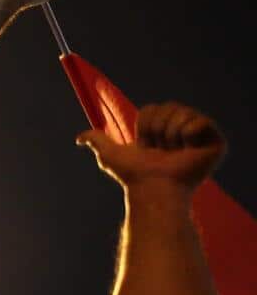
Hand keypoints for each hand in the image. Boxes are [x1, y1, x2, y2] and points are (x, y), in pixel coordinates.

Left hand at [77, 102, 225, 191]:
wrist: (152, 188)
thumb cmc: (133, 175)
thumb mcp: (110, 155)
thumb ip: (97, 141)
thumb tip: (79, 138)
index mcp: (162, 131)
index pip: (153, 108)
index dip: (144, 125)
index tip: (144, 145)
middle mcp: (182, 131)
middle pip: (168, 106)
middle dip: (156, 128)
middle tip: (159, 149)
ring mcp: (200, 137)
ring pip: (183, 112)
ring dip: (170, 133)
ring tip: (173, 152)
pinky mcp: (216, 143)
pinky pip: (201, 120)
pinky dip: (188, 133)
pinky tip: (187, 149)